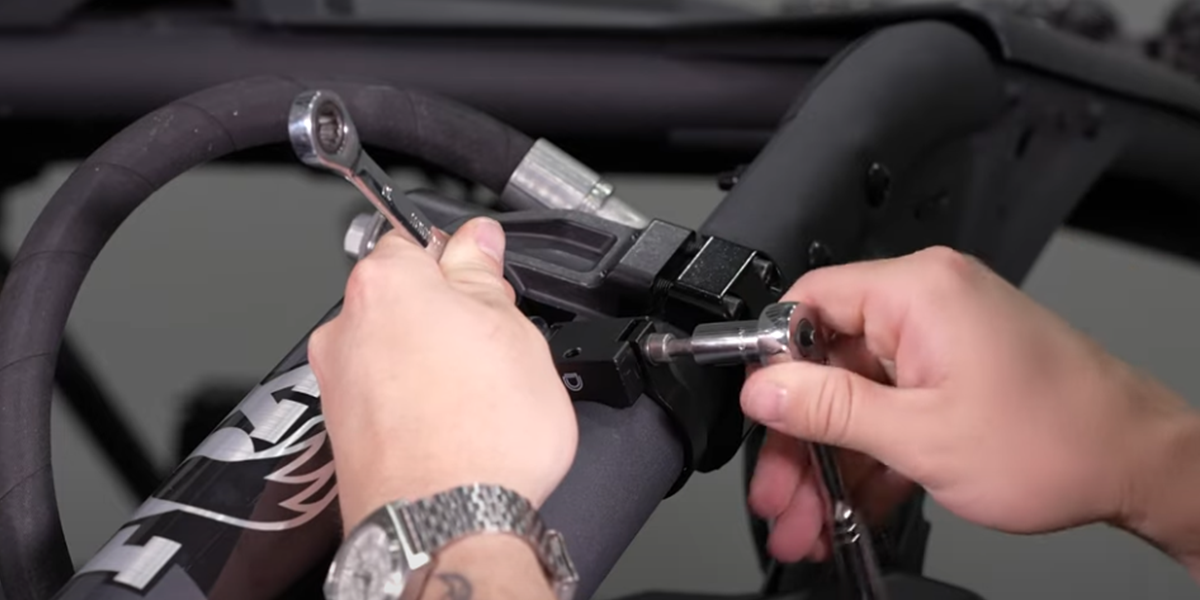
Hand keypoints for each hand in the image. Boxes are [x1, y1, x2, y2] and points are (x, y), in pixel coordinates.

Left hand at [308, 218, 578, 529]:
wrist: (445, 528)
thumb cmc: (482, 438)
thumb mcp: (514, 333)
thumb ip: (485, 276)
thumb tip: (478, 243)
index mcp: (386, 285)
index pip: (419, 241)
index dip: (462, 261)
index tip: (487, 283)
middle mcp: (346, 329)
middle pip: (403, 299)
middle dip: (446, 317)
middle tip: (494, 349)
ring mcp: (339, 383)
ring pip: (393, 350)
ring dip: (430, 363)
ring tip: (477, 399)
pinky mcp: (342, 432)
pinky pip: (385, 397)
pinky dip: (413, 404)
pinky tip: (452, 429)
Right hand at [741, 246, 1199, 564]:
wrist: (1138, 466)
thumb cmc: (1057, 440)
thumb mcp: (921, 436)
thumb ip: (830, 409)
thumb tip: (765, 389)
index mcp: (916, 293)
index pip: (808, 302)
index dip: (771, 361)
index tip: (758, 417)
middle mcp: (927, 305)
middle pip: (826, 365)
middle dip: (800, 441)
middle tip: (780, 497)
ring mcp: (942, 342)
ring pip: (855, 398)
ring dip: (830, 464)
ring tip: (809, 522)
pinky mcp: (953, 374)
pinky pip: (890, 410)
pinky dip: (870, 458)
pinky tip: (849, 508)